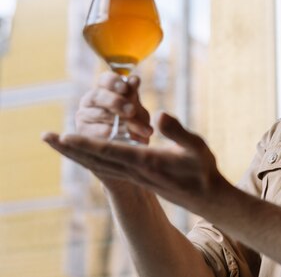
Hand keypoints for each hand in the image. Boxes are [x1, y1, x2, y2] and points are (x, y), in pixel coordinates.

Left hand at [43, 112, 224, 215]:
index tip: (65, 135)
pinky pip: (106, 167)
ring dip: (75, 153)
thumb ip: (177, 131)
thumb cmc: (202, 169)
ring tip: (57, 142)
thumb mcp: (195, 146)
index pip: (110, 151)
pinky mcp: (136, 176)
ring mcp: (134, 175)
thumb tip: (158, 114)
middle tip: (46, 137)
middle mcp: (134, 170)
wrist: (205, 196)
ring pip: (97, 164)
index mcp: (146, 162)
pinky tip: (82, 153)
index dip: (86, 143)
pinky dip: (90, 158)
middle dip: (70, 148)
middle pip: (95, 159)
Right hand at [76, 72, 152, 142]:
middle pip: (98, 96)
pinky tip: (128, 137)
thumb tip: (134, 79)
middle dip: (116, 102)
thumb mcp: (135, 106)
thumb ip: (133, 93)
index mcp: (103, 88)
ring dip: (121, 121)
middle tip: (132, 111)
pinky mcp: (82, 131)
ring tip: (138, 129)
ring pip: (100, 114)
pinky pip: (99, 131)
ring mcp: (83, 115)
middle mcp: (89, 99)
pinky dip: (115, 133)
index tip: (125, 88)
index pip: (105, 79)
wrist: (128, 141)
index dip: (114, 82)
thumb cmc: (131, 118)